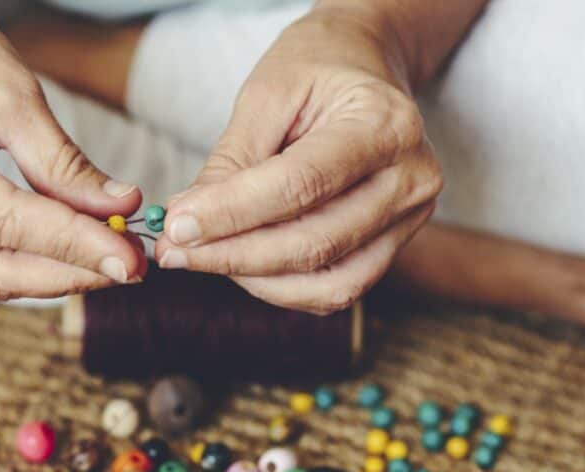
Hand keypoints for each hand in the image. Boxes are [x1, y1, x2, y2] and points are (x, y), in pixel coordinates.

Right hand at [0, 1, 144, 298]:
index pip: (3, 221)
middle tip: (132, 267)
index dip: (73, 245)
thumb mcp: (12, 94)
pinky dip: (29, 262)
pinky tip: (74, 252)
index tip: (130, 259)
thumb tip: (120, 209)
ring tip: (112, 259)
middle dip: (68, 272)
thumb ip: (62, 162)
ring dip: (54, 274)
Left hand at [155, 10, 442, 313]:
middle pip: (314, 242)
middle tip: (173, 251)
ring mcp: (409, 218)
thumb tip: (186, 225)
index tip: (175, 227)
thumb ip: (232, 162)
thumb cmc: (315, 71)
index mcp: (385, 125)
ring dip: (254, 280)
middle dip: (232, 255)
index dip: (232, 213)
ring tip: (202, 257)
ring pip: (326, 282)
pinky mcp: (394, 245)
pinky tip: (241, 265)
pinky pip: (335, 291)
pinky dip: (281, 289)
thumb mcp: (266, 95)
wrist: (363, 68)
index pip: (300, 185)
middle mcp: (410, 178)